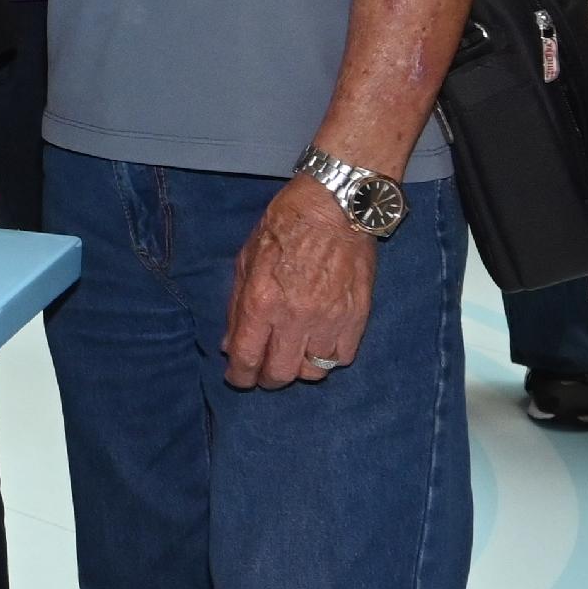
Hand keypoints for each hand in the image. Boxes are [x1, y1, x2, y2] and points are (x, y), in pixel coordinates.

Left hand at [220, 173, 378, 390]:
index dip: (240, 376)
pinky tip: (320, 344)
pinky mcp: (357, 317)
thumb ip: (236, 306)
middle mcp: (295, 317)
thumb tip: (230, 344)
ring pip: (314, 371)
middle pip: (280, 373)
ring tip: (293, 356)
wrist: (334, 208)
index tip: (239, 379)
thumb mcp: (245, 261)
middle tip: (264, 373)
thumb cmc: (283, 228)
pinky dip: (329, 357)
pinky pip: (342, 357)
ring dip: (299, 368)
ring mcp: (329, 319)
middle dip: (267, 379)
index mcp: (261, 302)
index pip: (246, 358)